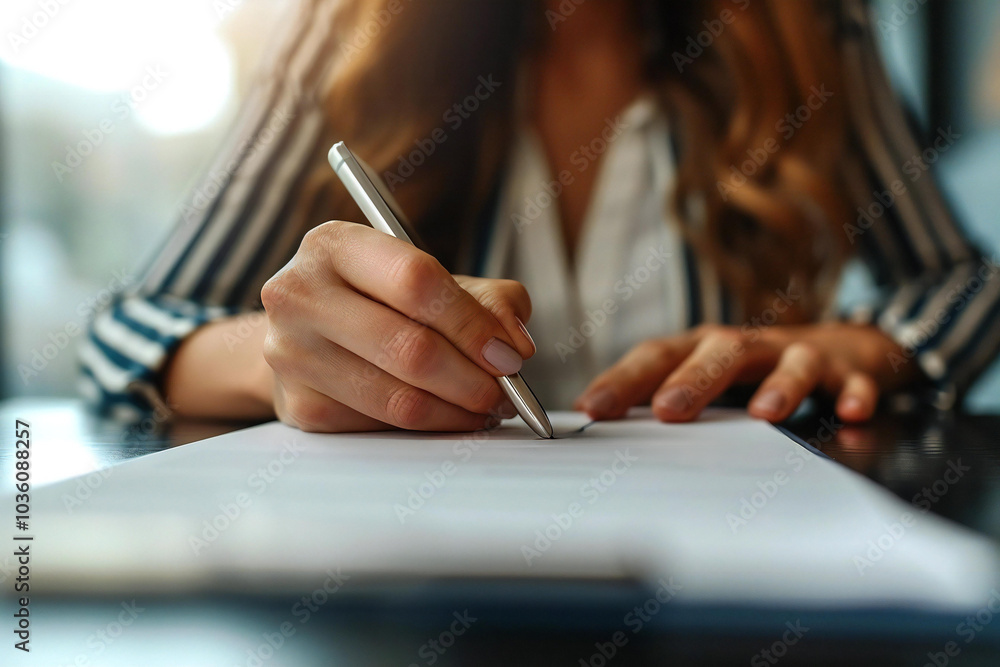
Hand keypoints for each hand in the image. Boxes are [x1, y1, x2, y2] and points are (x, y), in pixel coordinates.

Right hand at [261, 220, 534, 431]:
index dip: (472, 323)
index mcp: (335, 245)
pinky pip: (380, 428)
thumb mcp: (433, 280)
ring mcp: (291, 353)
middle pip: (408, 348)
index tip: (508, 354)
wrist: (306, 333)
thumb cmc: (378, 301)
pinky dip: (427, 428)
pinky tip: (446, 416)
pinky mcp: (298, 405)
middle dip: (473, 379)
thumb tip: (515, 345)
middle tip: (504, 392)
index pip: (415, 281)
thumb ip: (489, 300)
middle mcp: (300, 294)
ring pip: (397, 399)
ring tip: (485, 408)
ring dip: (456, 412)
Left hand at [574, 323, 920, 423]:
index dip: (624, 380)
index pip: (658, 356)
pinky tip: (853, 413)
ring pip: (788, 362)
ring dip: (779, 386)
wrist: (840, 348)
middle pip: (719, 353)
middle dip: (693, 380)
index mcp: (703, 347)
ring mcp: (798, 354)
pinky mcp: (847, 370)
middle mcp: (747, 346)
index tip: (591, 408)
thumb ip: (661, 398)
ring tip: (767, 415)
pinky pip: (853, 381)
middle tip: (666, 411)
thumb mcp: (705, 379)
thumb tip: (594, 425)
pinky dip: (855, 394)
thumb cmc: (754, 371)